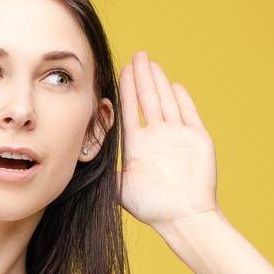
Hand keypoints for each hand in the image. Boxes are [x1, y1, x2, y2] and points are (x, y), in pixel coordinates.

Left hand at [117, 50, 218, 227]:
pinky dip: (183, 99)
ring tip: (151, 63)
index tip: (120, 71)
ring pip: (166, 102)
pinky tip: (175, 85)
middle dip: (142, 77)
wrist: (183, 217)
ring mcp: (178, 137)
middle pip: (148, 100)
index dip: (126, 91)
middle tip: (136, 55)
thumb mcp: (120, 189)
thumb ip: (104, 173)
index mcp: (139, 145)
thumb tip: (76, 166)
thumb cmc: (153, 207)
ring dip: (159, 82)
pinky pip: (189, 114)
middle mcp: (158, 137)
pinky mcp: (198, 139)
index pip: (130, 111)